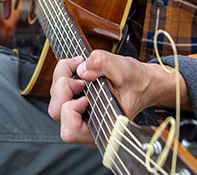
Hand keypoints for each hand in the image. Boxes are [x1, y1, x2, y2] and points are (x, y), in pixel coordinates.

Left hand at [48, 51, 190, 145]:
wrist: (142, 84)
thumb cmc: (136, 82)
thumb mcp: (124, 68)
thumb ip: (103, 64)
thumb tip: (81, 69)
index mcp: (101, 129)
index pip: (70, 131)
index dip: (71, 109)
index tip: (86, 93)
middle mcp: (88, 128)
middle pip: (56, 113)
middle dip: (63, 88)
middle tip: (80, 73)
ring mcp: (80, 118)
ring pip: (55, 102)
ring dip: (62, 79)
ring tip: (81, 66)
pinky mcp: (76, 107)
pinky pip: (59, 95)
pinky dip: (64, 77)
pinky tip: (79, 68)